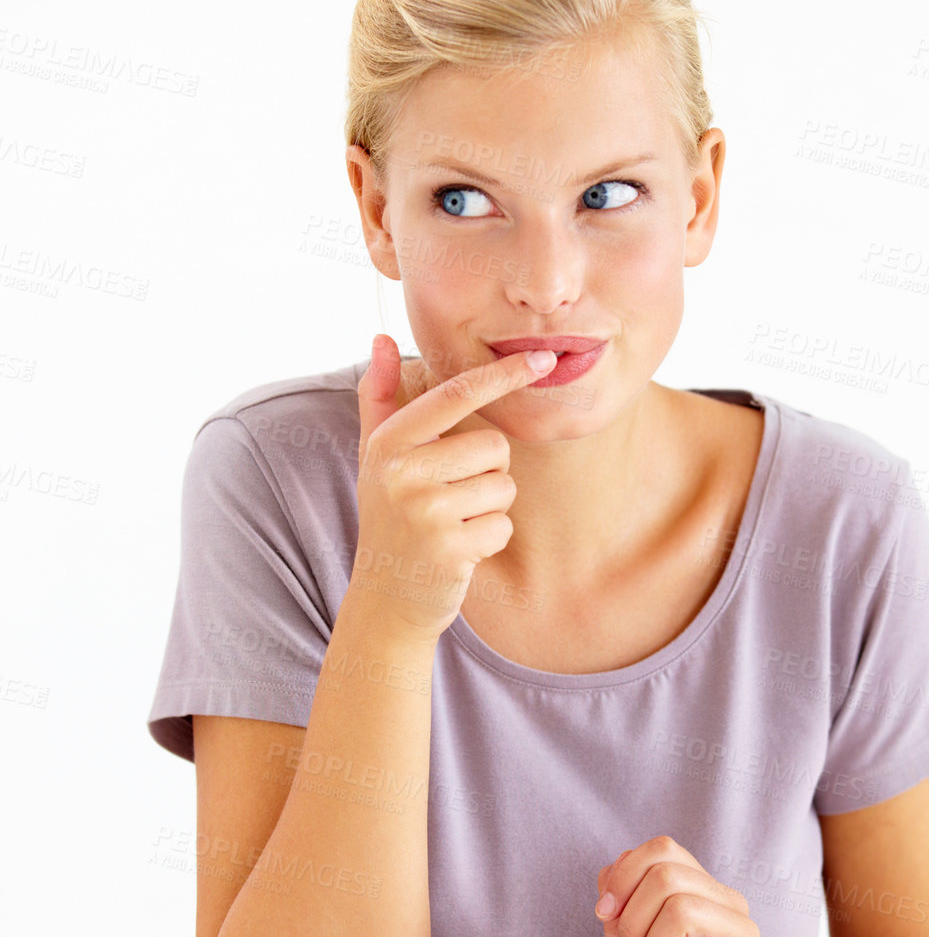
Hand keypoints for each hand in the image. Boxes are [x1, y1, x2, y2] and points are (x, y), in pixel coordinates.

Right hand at [353, 333, 557, 642]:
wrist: (385, 599)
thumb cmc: (391, 518)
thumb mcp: (378, 458)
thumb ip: (379, 397)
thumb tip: (380, 338)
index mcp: (390, 441)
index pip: (457, 394)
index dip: (503, 375)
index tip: (543, 359)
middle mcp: (402, 470)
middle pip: (494, 445)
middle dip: (488, 472)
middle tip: (451, 498)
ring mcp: (424, 510)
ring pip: (503, 486)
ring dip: (489, 507)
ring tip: (452, 524)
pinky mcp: (448, 548)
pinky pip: (502, 525)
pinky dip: (490, 539)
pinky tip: (460, 550)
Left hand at [594, 836, 769, 936]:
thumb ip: (619, 911)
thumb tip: (609, 870)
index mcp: (696, 891)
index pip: (662, 849)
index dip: (624, 877)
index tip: (606, 917)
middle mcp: (724, 903)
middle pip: (666, 876)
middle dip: (634, 924)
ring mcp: (744, 933)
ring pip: (682, 910)